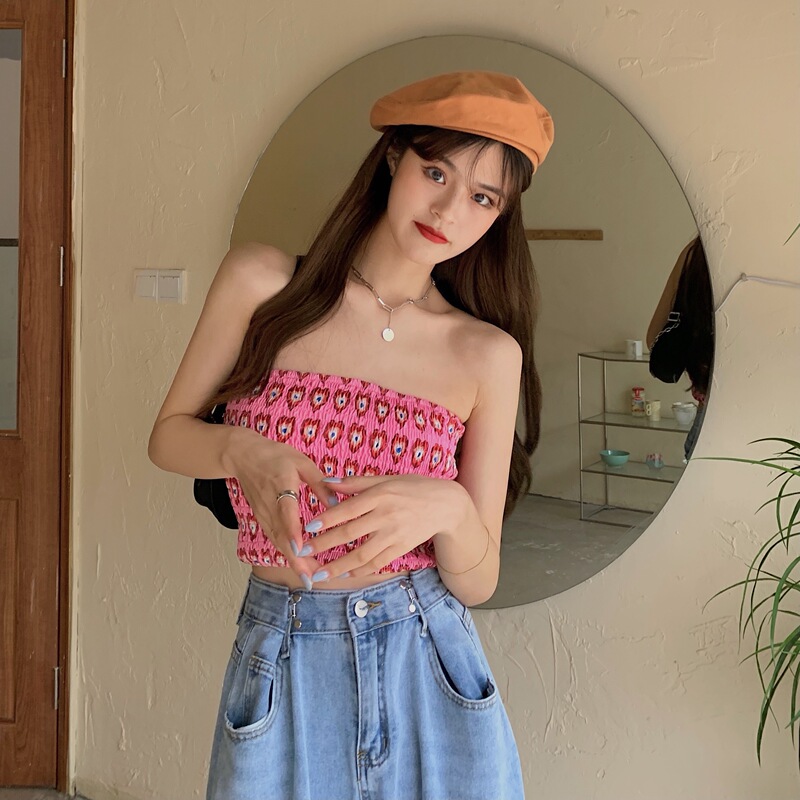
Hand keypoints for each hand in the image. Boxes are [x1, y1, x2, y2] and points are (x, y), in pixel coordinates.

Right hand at [227, 427, 339, 585]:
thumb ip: (319, 482)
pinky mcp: (262, 519)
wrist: (242, 456)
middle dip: (295, 558)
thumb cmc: (274, 456)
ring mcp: (263, 514)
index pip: (285, 511)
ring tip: (310, 578)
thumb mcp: (301, 461)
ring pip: (277, 541)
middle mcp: (269, 504)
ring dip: (292, 560)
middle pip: (280, 535)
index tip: (300, 547)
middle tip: (311, 577)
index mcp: (280, 484)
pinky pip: (275, 539)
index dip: (292, 530)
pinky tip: (301, 566)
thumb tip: (337, 503)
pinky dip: (286, 554)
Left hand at [298, 474, 464, 579]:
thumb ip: (356, 482)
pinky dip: (359, 571)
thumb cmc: (413, 487)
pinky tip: (344, 574)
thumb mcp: (386, 478)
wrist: (445, 505)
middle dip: (324, 545)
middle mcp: (385, 516)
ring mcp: (394, 535)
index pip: (347, 509)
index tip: (307, 528)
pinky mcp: (401, 549)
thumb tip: (327, 482)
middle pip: (350, 534)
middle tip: (303, 552)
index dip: (326, 519)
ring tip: (319, 574)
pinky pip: (377, 563)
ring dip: (338, 566)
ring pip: (361, 555)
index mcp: (380, 495)